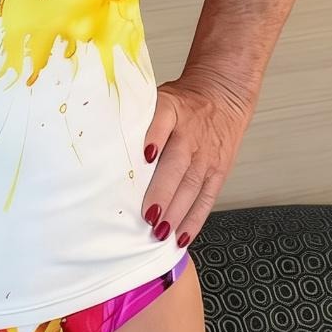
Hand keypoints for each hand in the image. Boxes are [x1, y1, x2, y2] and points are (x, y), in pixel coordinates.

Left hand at [140, 71, 254, 249]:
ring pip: (192, 186)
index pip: (162, 120)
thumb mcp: (159, 98)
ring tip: (161, 233)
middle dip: (163, 192)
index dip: (154, 137)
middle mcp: (190, 134)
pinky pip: (207, 198)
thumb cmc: (182, 102)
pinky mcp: (219, 171)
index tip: (146, 155)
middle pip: (178, 164)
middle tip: (148, 216)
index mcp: (172, 110)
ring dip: (177, 212)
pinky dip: (195, 220)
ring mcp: (207, 155)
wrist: (222, 95)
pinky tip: (182, 237)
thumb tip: (109, 140)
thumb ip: (140, 118)